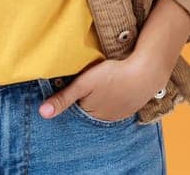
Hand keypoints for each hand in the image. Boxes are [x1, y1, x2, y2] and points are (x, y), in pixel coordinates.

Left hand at [38, 56, 165, 122]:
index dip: (75, 95)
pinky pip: (119, 104)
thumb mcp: (84, 83)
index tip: (79, 82)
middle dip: (89, 97)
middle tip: (94, 80)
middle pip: (90, 108)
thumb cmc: (114, 75)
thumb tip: (42, 113)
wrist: (147, 70)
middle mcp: (106, 119)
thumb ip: (63, 98)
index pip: (76, 108)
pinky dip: (117, 96)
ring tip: (106, 82)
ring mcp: (121, 114)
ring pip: (105, 106)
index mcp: (92, 115)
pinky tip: (118, 84)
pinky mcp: (133, 106)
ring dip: (103, 97)